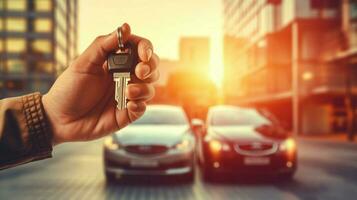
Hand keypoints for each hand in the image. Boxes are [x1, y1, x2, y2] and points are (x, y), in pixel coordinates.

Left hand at [42, 23, 158, 144]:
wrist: (59, 119)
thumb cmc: (68, 90)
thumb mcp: (82, 63)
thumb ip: (103, 45)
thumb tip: (125, 27)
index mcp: (115, 62)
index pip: (140, 50)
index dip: (146, 49)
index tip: (143, 55)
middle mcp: (124, 77)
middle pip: (151, 68)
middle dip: (150, 68)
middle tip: (139, 72)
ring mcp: (126, 96)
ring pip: (149, 88)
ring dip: (143, 88)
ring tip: (127, 92)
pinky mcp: (126, 114)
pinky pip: (142, 108)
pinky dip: (139, 105)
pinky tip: (128, 105)